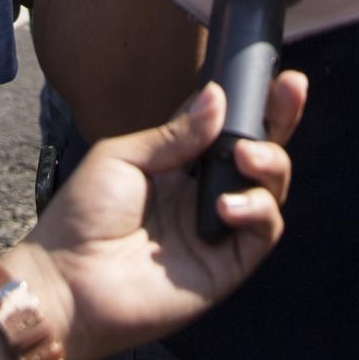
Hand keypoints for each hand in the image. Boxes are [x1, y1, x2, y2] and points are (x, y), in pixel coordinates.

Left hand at [13, 73, 304, 359]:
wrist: (66, 282)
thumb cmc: (82, 217)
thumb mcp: (123, 157)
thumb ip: (174, 134)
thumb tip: (218, 96)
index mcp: (179, 166)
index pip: (227, 129)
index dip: (253, 104)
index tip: (277, 77)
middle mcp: (204, 194)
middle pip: (259, 154)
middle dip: (281, 120)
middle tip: (292, 90)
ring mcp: (218, 230)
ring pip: (270, 190)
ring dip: (271, 164)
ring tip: (246, 156)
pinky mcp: (226, 266)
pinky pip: (263, 234)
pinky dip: (258, 211)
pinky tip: (228, 205)